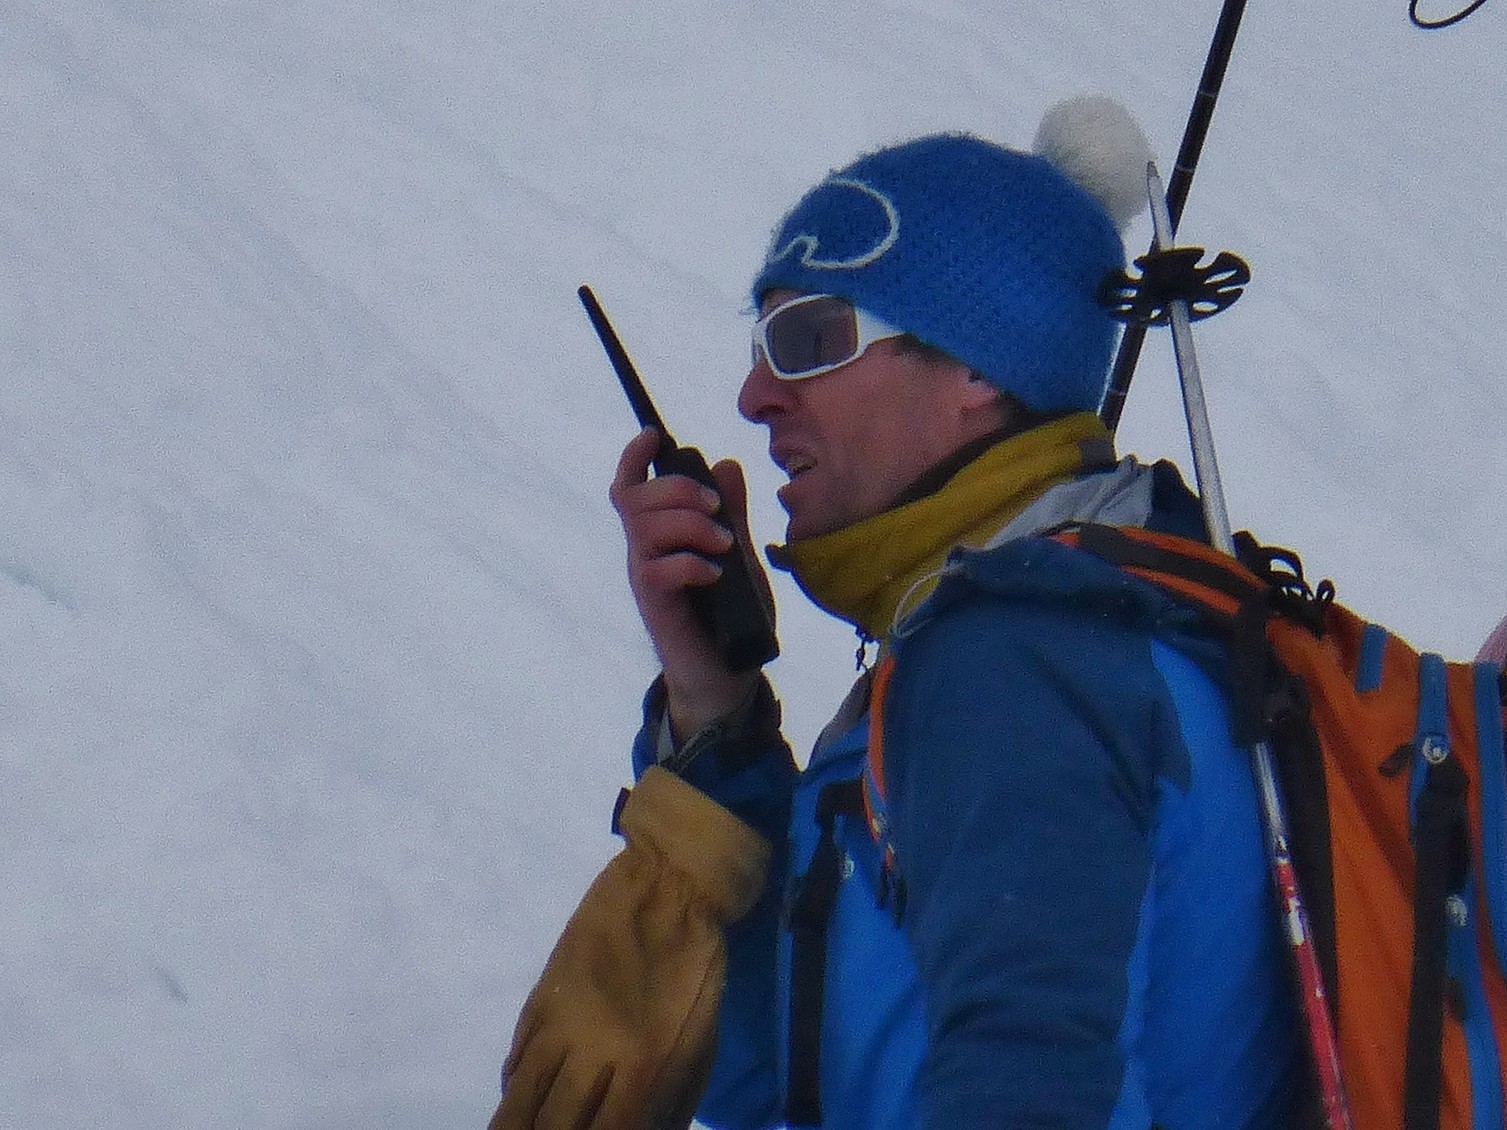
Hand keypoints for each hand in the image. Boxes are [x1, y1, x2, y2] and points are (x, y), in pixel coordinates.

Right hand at [489, 768, 771, 1129]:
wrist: (671, 888)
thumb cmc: (698, 973)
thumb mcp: (701, 1048)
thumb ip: (669, 1105)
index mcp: (644, 1069)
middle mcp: (593, 1054)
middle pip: (554, 1126)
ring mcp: (560, 1025)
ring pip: (520, 1100)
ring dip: (515, 1126)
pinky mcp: (541, 1000)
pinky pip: (517, 1061)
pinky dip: (516, 1089)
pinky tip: (520, 1100)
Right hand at [610, 429, 765, 738]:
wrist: (728, 673)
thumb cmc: (729, 613)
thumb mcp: (739, 553)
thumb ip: (732, 514)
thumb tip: (726, 465)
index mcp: (661, 535)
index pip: (631, 488)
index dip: (634, 458)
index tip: (653, 437)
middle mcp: (645, 552)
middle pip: (634, 500)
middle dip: (677, 490)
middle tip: (716, 510)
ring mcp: (647, 578)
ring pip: (644, 529)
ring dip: (689, 526)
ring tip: (723, 545)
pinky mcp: (656, 606)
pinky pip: (658, 570)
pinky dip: (690, 563)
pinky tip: (714, 575)